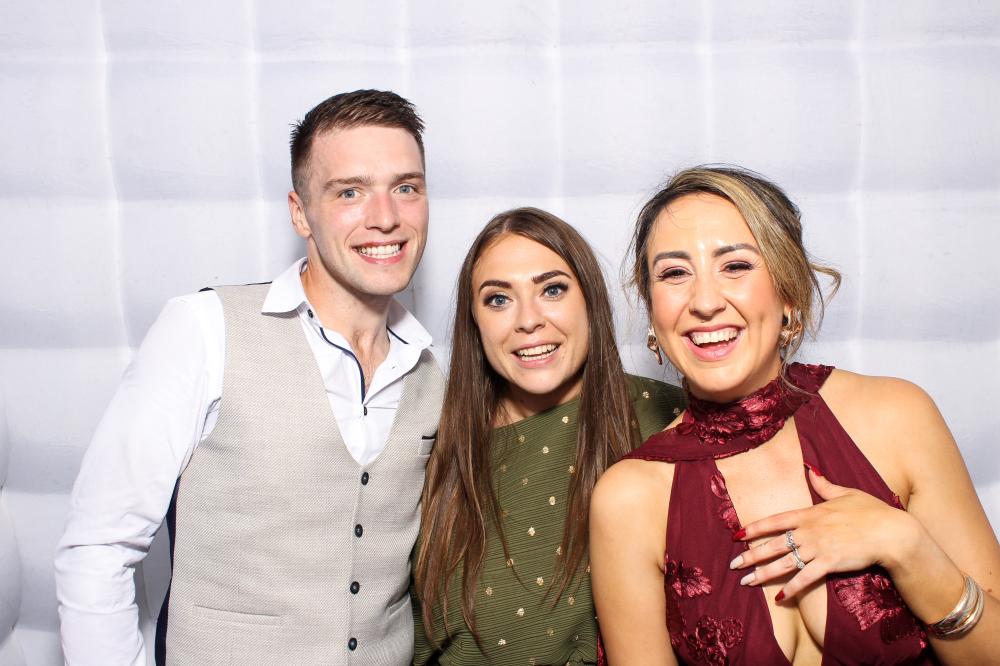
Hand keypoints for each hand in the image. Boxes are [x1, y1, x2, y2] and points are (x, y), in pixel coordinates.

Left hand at [729, 465, 915, 602]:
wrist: (891, 532)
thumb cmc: (871, 511)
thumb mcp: (845, 493)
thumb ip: (824, 485)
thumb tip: (810, 470)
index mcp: (810, 513)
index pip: (774, 521)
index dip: (754, 528)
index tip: (737, 535)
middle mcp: (809, 531)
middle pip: (773, 544)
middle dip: (751, 555)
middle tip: (733, 565)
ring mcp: (818, 547)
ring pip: (784, 563)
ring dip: (763, 573)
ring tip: (746, 581)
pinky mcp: (830, 563)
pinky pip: (806, 578)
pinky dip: (792, 589)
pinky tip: (779, 598)